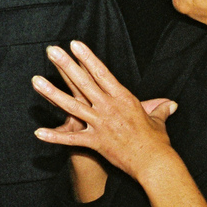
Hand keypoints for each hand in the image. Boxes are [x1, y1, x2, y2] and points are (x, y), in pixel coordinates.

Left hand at [32, 40, 177, 182]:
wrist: (155, 162)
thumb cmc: (158, 141)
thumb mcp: (158, 120)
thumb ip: (159, 109)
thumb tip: (170, 104)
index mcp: (122, 98)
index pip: (101, 72)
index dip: (87, 57)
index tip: (74, 44)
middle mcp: (108, 107)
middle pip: (83, 82)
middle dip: (65, 65)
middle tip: (51, 50)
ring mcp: (100, 124)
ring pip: (71, 105)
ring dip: (52, 93)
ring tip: (36, 81)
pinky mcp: (95, 142)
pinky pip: (71, 139)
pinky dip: (55, 137)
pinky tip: (38, 133)